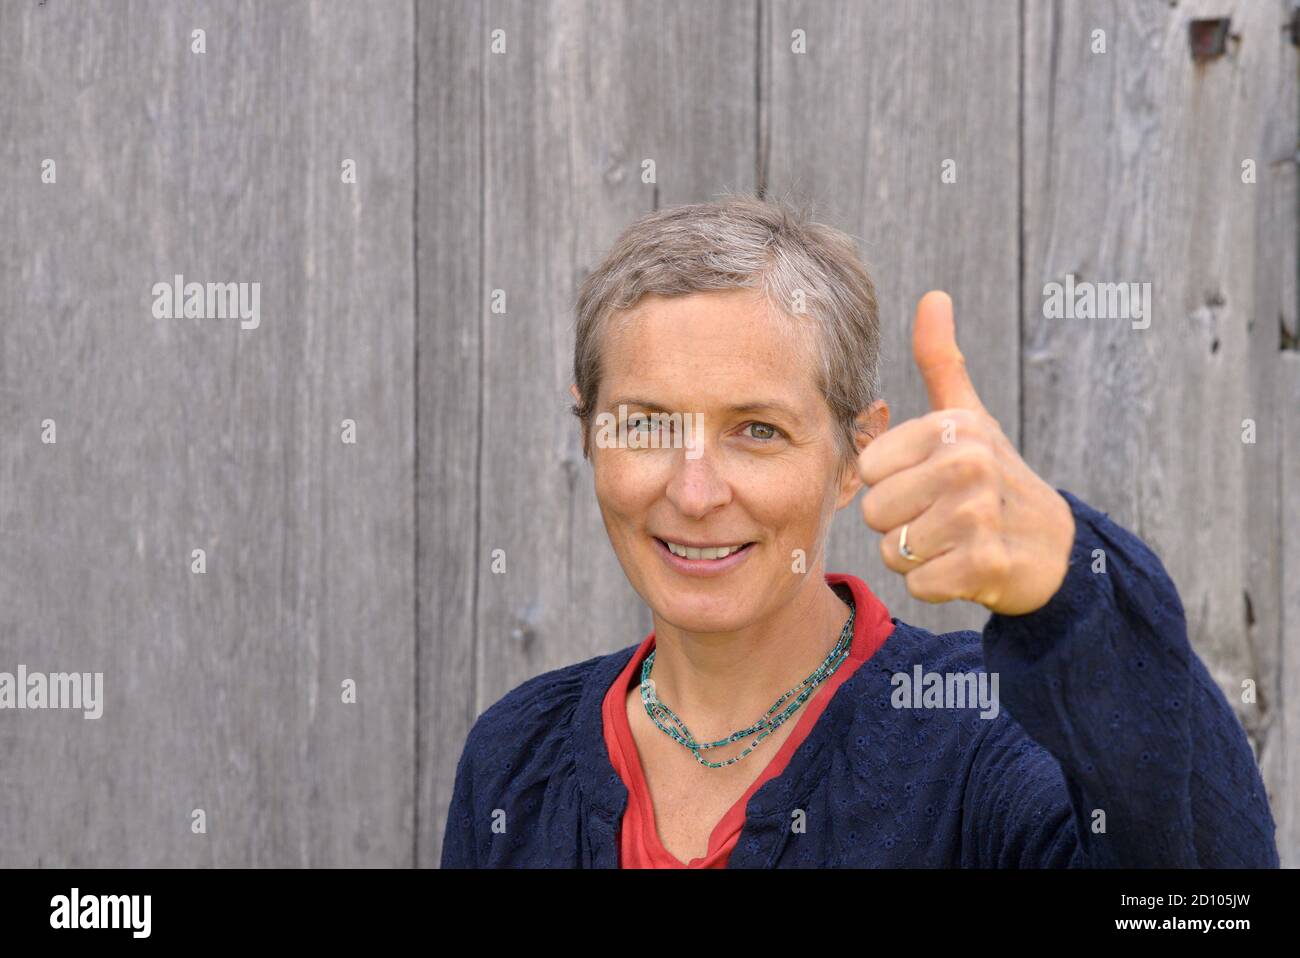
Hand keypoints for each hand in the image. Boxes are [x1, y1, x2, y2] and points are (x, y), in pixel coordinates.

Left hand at [857, 291, 1075, 614]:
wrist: (1055, 548)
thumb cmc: (996, 476)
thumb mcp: (969, 416)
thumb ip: (942, 360)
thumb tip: (933, 297)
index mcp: (954, 428)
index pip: (868, 467)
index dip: (891, 482)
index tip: (928, 480)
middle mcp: (968, 466)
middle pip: (876, 511)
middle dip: (901, 522)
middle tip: (942, 515)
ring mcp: (978, 517)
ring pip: (894, 549)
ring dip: (917, 555)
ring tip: (954, 539)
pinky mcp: (985, 566)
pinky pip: (918, 582)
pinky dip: (936, 583)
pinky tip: (966, 566)